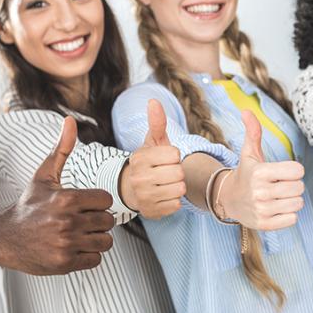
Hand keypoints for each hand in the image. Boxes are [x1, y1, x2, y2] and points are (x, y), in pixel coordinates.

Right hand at [0, 116, 114, 274]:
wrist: (2, 237)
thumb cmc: (28, 206)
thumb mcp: (44, 176)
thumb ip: (62, 149)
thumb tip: (70, 121)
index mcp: (67, 198)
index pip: (106, 201)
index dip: (97, 203)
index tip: (83, 205)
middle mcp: (67, 222)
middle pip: (108, 222)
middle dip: (96, 221)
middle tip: (79, 221)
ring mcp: (66, 244)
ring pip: (105, 242)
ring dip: (94, 239)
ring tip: (77, 235)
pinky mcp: (64, 263)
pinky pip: (95, 260)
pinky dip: (87, 256)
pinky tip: (72, 248)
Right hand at [120, 99, 185, 218]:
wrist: (133, 188)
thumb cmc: (149, 162)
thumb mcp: (153, 142)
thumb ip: (157, 123)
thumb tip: (153, 101)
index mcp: (140, 158)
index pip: (175, 154)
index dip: (174, 156)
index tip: (165, 159)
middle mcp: (139, 178)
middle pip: (179, 173)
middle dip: (178, 172)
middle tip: (167, 173)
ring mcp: (144, 197)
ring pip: (180, 190)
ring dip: (178, 187)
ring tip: (166, 184)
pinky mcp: (151, 212)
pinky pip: (176, 205)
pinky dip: (174, 201)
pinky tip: (164, 196)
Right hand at [217, 110, 304, 230]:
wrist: (228, 199)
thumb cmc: (246, 173)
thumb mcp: (249, 152)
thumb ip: (253, 131)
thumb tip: (246, 110)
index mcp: (260, 172)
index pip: (298, 171)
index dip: (294, 170)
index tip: (284, 172)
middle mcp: (260, 192)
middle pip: (299, 188)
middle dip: (293, 185)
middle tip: (280, 185)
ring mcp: (262, 210)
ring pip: (297, 203)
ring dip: (292, 200)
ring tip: (279, 197)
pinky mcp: (264, 224)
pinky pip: (292, 219)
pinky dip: (289, 214)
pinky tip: (277, 208)